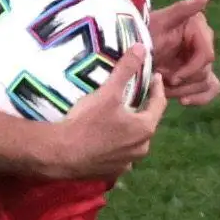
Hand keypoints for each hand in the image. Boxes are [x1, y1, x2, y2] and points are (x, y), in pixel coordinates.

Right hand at [33, 46, 167, 178]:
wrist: (60, 154)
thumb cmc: (87, 122)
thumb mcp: (108, 92)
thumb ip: (126, 69)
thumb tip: (141, 47)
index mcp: (145, 128)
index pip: (159, 104)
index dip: (157, 88)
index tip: (155, 77)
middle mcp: (141, 149)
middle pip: (146, 123)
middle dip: (142, 109)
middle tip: (136, 95)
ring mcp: (126, 163)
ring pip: (133, 141)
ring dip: (129, 130)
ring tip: (120, 117)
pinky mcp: (111, 172)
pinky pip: (119, 155)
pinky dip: (116, 145)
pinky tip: (105, 138)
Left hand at [148, 0, 219, 106]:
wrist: (128, 52)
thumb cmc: (141, 33)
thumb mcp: (159, 21)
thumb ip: (183, 8)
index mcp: (198, 28)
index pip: (206, 55)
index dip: (190, 70)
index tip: (170, 78)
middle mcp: (203, 43)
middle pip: (205, 72)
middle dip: (183, 82)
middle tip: (161, 83)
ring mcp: (200, 60)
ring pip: (206, 83)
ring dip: (184, 91)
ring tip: (163, 90)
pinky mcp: (196, 75)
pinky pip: (210, 89)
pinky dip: (199, 98)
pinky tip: (183, 102)